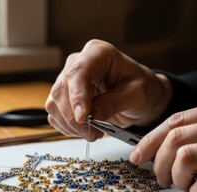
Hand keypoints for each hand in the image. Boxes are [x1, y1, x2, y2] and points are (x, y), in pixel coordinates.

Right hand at [45, 39, 171, 140]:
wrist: (140, 96)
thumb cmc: (142, 88)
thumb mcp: (137, 95)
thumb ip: (114, 103)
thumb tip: (91, 116)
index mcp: (98, 53)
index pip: (78, 72)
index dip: (77, 96)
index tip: (83, 118)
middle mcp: (78, 63)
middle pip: (61, 90)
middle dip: (74, 117)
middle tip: (93, 133)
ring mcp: (68, 80)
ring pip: (54, 103)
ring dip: (70, 125)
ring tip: (93, 133)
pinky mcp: (64, 96)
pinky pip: (55, 113)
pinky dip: (67, 127)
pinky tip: (85, 130)